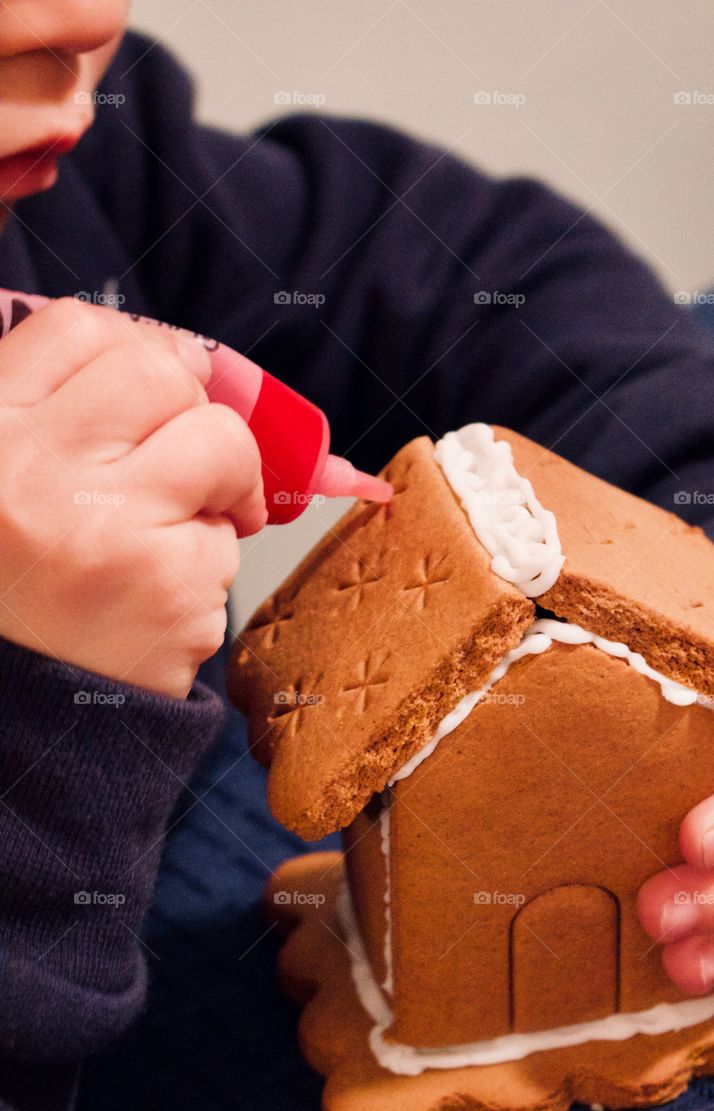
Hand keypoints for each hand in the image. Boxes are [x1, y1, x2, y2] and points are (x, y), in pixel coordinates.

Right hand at [0, 298, 265, 697]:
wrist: (22, 715)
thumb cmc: (22, 590)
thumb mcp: (10, 481)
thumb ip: (66, 410)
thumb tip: (181, 356)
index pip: (79, 330)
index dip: (134, 350)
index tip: (154, 390)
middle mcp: (35, 473)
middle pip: (163, 373)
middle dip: (191, 413)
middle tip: (180, 464)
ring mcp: (106, 530)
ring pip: (223, 445)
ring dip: (220, 487)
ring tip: (171, 533)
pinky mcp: (171, 590)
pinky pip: (229, 539)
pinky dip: (207, 564)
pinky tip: (155, 598)